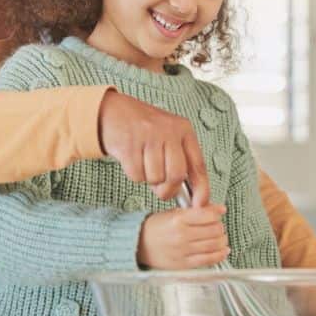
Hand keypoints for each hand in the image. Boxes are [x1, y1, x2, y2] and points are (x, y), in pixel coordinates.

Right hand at [98, 90, 209, 205]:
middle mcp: (168, 130)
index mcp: (183, 129)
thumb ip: (180, 159)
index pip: (198, 165)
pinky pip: (137, 175)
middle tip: (160, 189)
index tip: (199, 204)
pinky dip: (134, 175)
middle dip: (168, 189)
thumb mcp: (168, 136)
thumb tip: (190, 195)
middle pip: (176, 175)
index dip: (201, 188)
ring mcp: (148, 136)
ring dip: (148, 179)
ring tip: (144, 164)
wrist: (114, 111)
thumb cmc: (144, 129)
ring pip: (155, 177)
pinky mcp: (129, 144)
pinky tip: (132, 160)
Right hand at [137, 204, 228, 268]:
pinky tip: (223, 251)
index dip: (218, 212)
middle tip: (219, 226)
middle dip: (220, 227)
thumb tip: (215, 211)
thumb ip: (193, 212)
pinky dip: (219, 255)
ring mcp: (183, 251)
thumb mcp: (172, 213)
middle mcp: (182, 235)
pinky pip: (208, 260)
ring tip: (221, 238)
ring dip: (222, 240)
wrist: (138, 244)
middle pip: (215, 230)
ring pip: (214, 245)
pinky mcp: (184, 264)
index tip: (220, 211)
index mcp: (178, 219)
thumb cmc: (154, 228)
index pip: (208, 215)